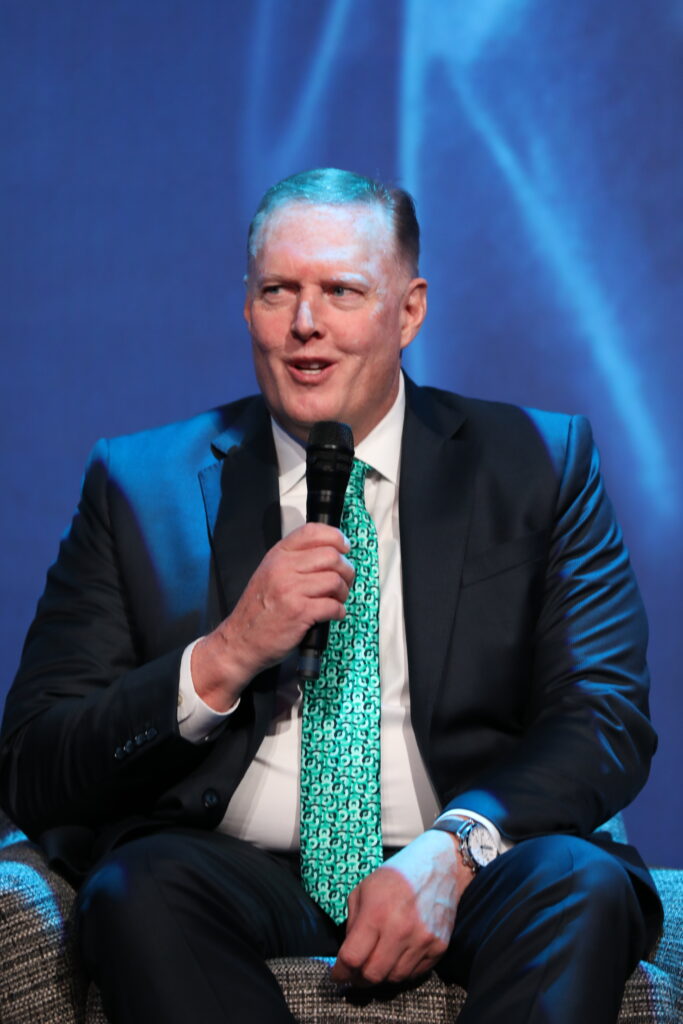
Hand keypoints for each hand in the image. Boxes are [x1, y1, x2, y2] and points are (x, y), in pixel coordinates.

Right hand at [191, 523, 353, 709]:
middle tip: (342, 583)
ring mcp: (290, 589)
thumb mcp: (270, 574)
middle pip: (332, 556)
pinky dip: (338, 612)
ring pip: (335, 580)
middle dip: (346, 571)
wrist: (241, 640)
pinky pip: (333, 606)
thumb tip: (331, 554)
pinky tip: (331, 614)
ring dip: (342, 593)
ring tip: (335, 600)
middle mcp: (283, 568)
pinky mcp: (299, 612)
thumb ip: (295, 561)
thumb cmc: (259, 610)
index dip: (336, 537)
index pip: (313, 531)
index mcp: (278, 555)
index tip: (344, 548)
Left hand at [331, 829, 473, 986]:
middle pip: (373, 975)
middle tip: (355, 974)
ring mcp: (422, 940)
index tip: (337, 975)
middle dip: (359, 979)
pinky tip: (397, 956)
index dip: (340, 971)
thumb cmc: (397, 876)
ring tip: (378, 962)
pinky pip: (415, 973)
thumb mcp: (364, 889)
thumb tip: (348, 955)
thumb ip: (352, 923)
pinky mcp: (438, 947)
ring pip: (394, 978)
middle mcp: (400, 930)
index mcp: (376, 912)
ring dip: (382, 975)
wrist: (440, 867)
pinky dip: (403, 970)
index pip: (352, 957)